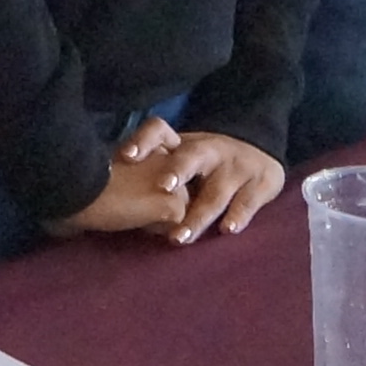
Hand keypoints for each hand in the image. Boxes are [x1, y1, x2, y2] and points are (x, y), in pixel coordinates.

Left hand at [57, 120, 279, 244]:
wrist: (261, 151)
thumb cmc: (208, 163)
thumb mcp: (181, 158)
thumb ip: (151, 171)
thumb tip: (104, 188)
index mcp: (186, 142)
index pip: (159, 131)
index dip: (143, 142)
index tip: (125, 156)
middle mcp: (212, 150)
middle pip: (191, 157)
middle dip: (177, 171)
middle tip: (162, 187)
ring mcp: (238, 167)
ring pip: (217, 189)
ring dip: (201, 213)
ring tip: (183, 234)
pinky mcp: (261, 183)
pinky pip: (248, 201)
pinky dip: (239, 215)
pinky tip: (229, 229)